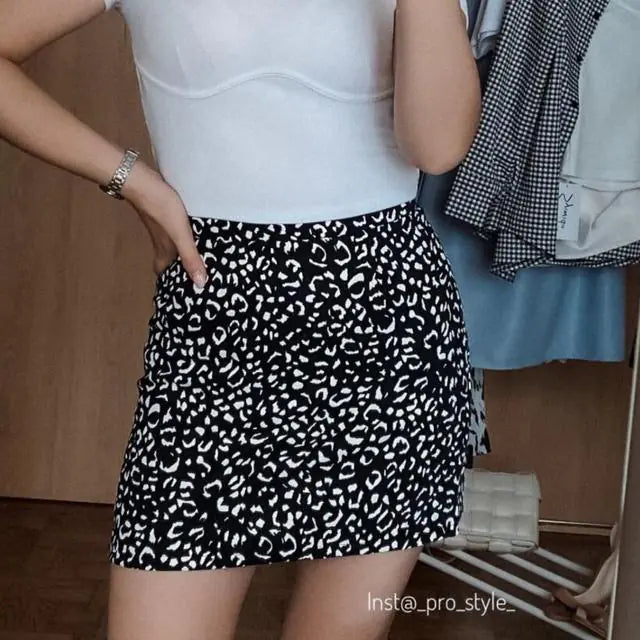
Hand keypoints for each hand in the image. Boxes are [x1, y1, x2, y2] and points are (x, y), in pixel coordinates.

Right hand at [121, 162, 207, 287]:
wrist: (143, 181)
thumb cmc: (162, 210)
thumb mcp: (181, 235)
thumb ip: (190, 257)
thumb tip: (200, 284)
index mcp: (163, 251)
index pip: (163, 273)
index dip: (170, 281)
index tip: (184, 288)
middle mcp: (160, 243)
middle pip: (168, 261)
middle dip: (179, 268)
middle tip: (197, 274)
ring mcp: (161, 229)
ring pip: (171, 246)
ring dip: (182, 252)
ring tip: (200, 256)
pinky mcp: (163, 215)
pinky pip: (174, 232)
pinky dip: (183, 237)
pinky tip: (194, 233)